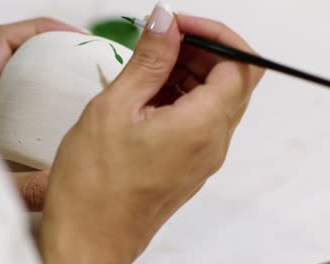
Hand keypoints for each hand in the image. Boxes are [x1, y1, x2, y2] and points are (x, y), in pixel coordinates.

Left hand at [0, 18, 83, 210]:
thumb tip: (68, 181)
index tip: (73, 36)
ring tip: (82, 82)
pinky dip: (43, 97)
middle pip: (15, 53)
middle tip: (87, 59)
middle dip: (53, 48)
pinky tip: (63, 117)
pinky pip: (19, 99)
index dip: (39, 30)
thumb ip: (25, 188)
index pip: (2, 42)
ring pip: (18, 76)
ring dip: (50, 72)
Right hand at [41, 5, 263, 263]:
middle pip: (233, 81)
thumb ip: (148, 61)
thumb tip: (166, 23)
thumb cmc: (94, 188)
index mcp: (201, 127)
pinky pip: (199, 120)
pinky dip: (182, 97)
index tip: (179, 26)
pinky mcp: (188, 165)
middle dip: (203, 51)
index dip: (215, 36)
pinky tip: (147, 93)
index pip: (240, 65)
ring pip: (215, 100)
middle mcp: (212, 144)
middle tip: (162, 40)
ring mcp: (202, 157)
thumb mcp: (114, 109)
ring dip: (190, 73)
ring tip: (149, 66)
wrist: (89, 240)